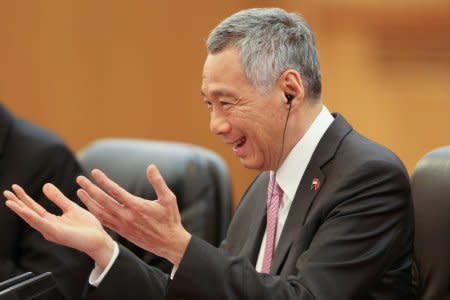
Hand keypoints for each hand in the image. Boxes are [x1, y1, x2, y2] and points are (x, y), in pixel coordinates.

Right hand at [3, 184, 115, 268]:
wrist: (99, 239)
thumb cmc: (88, 227)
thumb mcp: (71, 208)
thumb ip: (58, 198)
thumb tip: (45, 185)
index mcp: (52, 221)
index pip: (34, 208)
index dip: (24, 198)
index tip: (15, 188)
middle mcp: (48, 227)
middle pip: (29, 213)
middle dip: (18, 203)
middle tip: (6, 192)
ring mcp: (51, 231)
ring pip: (32, 219)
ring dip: (20, 210)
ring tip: (9, 201)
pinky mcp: (57, 233)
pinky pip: (42, 223)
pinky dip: (32, 216)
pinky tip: (24, 210)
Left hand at [76, 164, 191, 265]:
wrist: (169, 243)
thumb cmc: (170, 219)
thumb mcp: (168, 199)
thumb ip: (158, 182)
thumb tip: (151, 166)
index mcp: (137, 206)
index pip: (115, 191)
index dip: (103, 181)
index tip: (94, 172)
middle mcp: (126, 216)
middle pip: (103, 200)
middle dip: (90, 189)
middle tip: (79, 179)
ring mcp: (122, 225)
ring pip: (101, 212)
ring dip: (89, 201)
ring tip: (79, 192)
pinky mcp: (122, 232)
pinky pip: (104, 222)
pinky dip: (95, 214)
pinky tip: (89, 207)